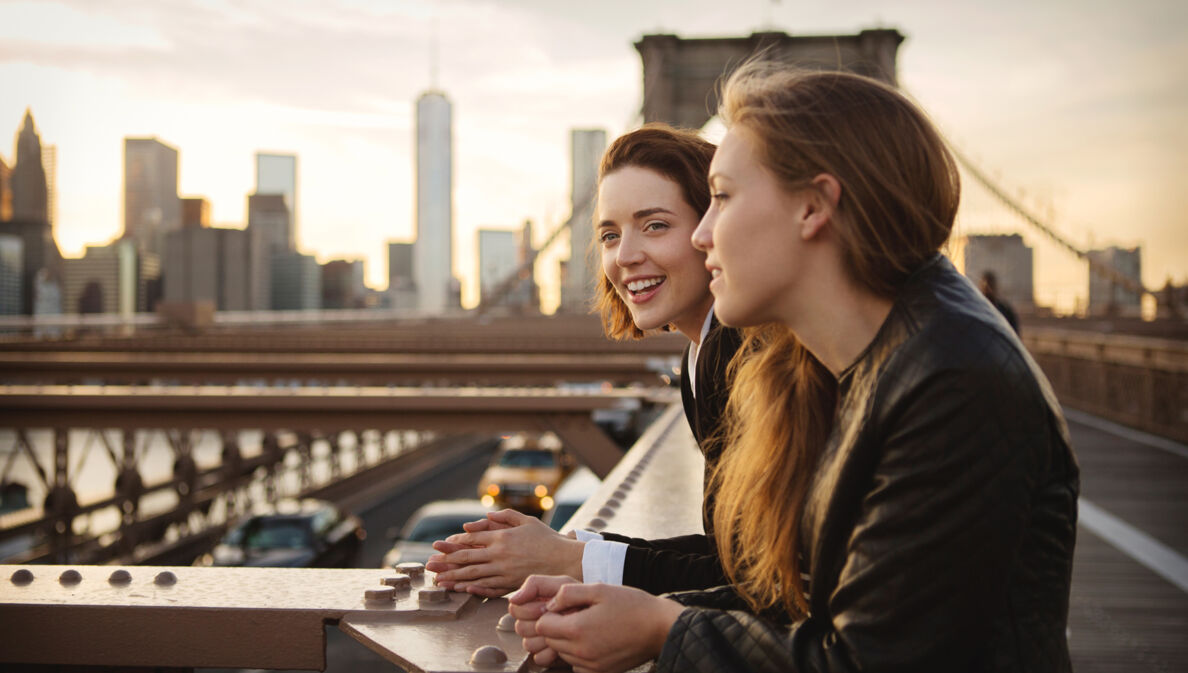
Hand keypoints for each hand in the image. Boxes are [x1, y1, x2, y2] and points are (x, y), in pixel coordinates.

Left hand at [427, 509, 585, 596]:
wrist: (565, 560)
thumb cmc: (546, 538)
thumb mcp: (525, 520)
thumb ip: (502, 517)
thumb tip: (478, 519)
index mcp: (502, 537)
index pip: (471, 539)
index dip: (453, 542)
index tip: (438, 545)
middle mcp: (500, 555)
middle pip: (467, 559)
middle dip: (446, 562)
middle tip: (430, 564)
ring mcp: (504, 572)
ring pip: (473, 575)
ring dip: (454, 578)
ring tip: (439, 581)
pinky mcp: (511, 585)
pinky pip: (488, 588)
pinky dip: (473, 589)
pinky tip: (461, 590)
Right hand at [508, 574, 579, 666]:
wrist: (602, 614)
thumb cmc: (582, 597)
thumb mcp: (562, 584)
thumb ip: (535, 584)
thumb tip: (513, 598)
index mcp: (533, 603)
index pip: (515, 609)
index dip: (530, 609)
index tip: (546, 606)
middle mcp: (534, 621)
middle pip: (520, 628)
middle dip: (538, 623)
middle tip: (558, 618)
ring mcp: (540, 639)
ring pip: (528, 644)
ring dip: (544, 638)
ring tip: (562, 630)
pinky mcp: (549, 654)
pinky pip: (539, 658)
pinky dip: (550, 653)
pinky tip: (562, 643)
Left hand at [512, 577, 686, 672]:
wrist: (660, 628)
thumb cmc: (632, 605)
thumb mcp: (599, 589)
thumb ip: (568, 594)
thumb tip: (550, 605)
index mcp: (578, 629)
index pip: (542, 626)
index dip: (550, 613)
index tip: (565, 607)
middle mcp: (581, 652)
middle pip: (550, 641)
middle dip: (557, 627)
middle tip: (578, 615)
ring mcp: (591, 666)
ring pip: (563, 654)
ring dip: (568, 641)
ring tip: (589, 626)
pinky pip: (577, 665)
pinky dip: (580, 654)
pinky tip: (596, 640)